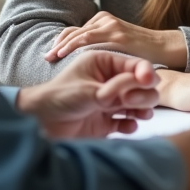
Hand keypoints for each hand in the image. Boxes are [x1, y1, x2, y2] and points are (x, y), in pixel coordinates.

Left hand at [15, 51, 159, 138]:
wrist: (39, 122)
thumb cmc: (59, 97)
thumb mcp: (89, 90)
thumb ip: (117, 88)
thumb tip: (145, 83)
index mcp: (104, 63)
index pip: (135, 65)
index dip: (146, 73)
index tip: (149, 81)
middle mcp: (109, 81)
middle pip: (141, 85)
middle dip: (143, 94)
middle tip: (131, 102)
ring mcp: (109, 101)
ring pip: (138, 104)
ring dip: (142, 109)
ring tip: (139, 115)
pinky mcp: (106, 121)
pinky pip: (127, 122)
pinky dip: (131, 124)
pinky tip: (128, 126)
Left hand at [44, 11, 185, 67]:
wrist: (162, 46)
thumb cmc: (138, 49)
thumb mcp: (115, 43)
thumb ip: (99, 43)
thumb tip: (77, 52)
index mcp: (102, 20)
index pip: (74, 30)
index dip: (60, 41)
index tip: (49, 53)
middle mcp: (104, 20)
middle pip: (73, 31)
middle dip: (58, 44)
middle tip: (46, 57)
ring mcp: (111, 26)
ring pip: (79, 34)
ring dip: (63, 46)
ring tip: (52, 57)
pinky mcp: (117, 35)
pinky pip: (91, 39)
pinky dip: (76, 46)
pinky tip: (66, 54)